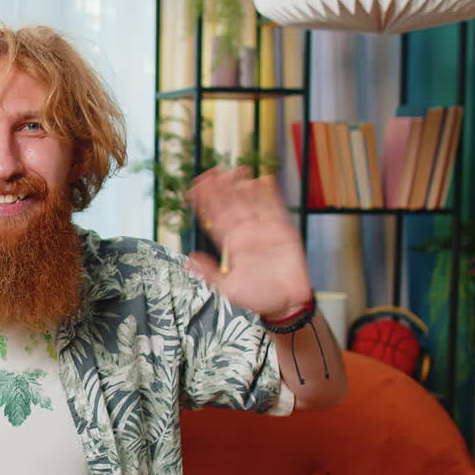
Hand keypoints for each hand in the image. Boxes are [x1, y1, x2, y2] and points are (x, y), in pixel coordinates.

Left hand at [186, 166, 312, 320]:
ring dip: (244, 187)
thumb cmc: (258, 299)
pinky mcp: (284, 232)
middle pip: (232, 205)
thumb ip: (209, 273)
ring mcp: (265, 231)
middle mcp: (246, 234)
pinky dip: (271, 195)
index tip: (194, 188)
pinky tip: (264, 180)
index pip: (215, 218)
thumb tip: (188, 261)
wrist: (286, 305)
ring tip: (235, 170)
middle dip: (222, 189)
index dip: (205, 203)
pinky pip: (276, 210)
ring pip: (251, 203)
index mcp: (232, 245)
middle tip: (212, 171)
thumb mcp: (228, 288)